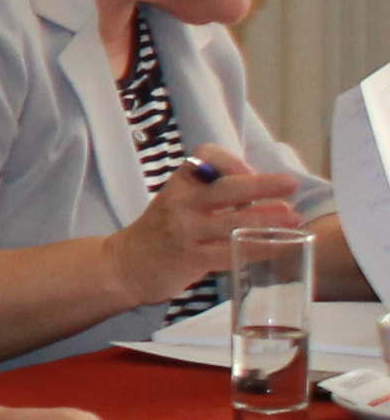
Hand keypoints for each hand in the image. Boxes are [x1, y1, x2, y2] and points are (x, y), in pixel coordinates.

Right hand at [109, 150, 300, 307]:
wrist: (126, 264)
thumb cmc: (162, 231)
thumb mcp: (179, 202)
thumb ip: (214, 195)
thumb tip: (268, 194)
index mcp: (179, 184)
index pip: (206, 156)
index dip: (233, 161)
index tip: (249, 173)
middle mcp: (180, 203)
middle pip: (226, 188)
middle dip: (262, 185)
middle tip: (289, 184)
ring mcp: (184, 231)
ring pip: (233, 222)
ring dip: (267, 219)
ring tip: (294, 218)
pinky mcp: (190, 259)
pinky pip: (231, 252)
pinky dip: (259, 249)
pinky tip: (279, 248)